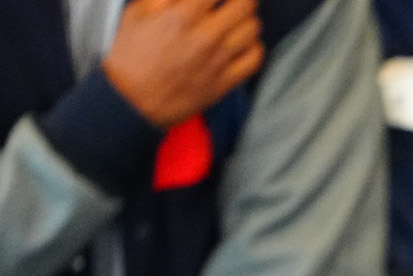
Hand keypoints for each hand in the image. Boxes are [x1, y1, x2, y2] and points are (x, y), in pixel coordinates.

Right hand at [103, 0, 263, 130]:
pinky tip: (242, 42)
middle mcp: (206, 36)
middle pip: (245, 5)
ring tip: (236, 18)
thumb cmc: (130, 58)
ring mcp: (220, 60)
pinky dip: (253, 45)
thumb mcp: (137, 14)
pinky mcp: (226, 82)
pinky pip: (255, 58)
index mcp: (182, 16)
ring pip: (253, 29)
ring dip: (247, 18)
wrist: (132, 102)